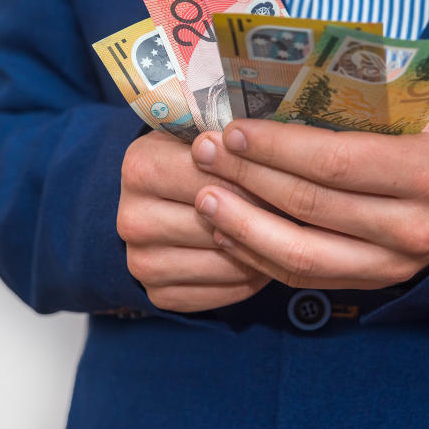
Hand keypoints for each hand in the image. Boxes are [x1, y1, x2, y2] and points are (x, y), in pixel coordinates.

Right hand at [117, 130, 269, 311]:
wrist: (158, 200)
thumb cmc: (192, 160)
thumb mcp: (203, 134)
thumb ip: (229, 139)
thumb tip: (271, 147)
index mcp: (140, 168)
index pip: (210, 177)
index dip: (254, 178)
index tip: (287, 177)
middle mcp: (132, 219)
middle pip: (218, 224)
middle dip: (262, 217)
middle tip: (296, 210)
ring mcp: (141, 262)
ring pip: (224, 263)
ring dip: (262, 252)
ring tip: (286, 234)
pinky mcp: (157, 294)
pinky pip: (222, 294)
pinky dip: (250, 279)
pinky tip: (262, 259)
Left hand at [189, 93, 428, 289]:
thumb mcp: (424, 99)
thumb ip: (368, 87)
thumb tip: (285, 65)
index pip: (338, 161)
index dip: (278, 148)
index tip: (234, 130)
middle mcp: (415, 226)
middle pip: (310, 205)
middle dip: (248, 176)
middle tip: (204, 153)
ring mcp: (392, 264)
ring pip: (300, 253)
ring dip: (241, 224)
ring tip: (203, 196)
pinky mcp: (370, 283)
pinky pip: (303, 276)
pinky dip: (257, 255)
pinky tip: (225, 230)